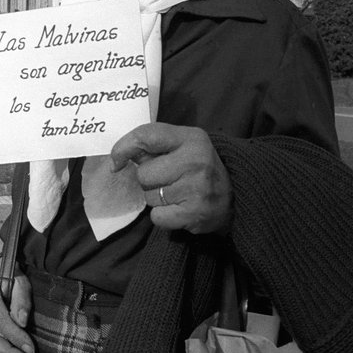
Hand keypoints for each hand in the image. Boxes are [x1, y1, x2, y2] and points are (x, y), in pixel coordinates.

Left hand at [110, 123, 230, 234]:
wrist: (235, 197)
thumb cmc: (199, 168)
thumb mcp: (183, 145)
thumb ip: (153, 146)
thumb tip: (117, 159)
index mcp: (192, 138)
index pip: (147, 136)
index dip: (124, 147)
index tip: (117, 161)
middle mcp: (196, 161)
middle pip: (144, 174)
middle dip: (148, 180)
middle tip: (168, 180)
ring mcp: (196, 188)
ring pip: (149, 197)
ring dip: (156, 199)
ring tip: (177, 194)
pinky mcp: (194, 213)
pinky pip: (157, 217)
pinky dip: (163, 216)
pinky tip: (179, 209)